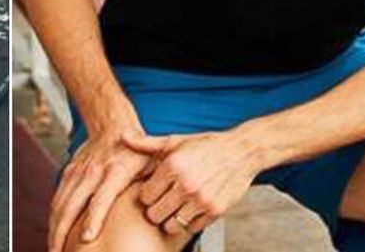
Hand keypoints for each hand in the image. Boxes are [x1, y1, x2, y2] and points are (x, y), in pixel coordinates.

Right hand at [48, 130, 152, 251]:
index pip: (101, 198)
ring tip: (55, 248)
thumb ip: (154, 184)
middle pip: (72, 205)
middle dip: (63, 232)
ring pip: (60, 203)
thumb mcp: (151, 162)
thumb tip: (164, 209)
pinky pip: (58, 196)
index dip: (94, 219)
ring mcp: (78, 171)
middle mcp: (92, 172)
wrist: (110, 121)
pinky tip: (54, 230)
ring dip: (55, 228)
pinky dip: (53, 216)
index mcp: (114, 172)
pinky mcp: (70, 171)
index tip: (87, 239)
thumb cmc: (135, 148)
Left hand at [123, 130, 259, 235]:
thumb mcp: (174, 141)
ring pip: (171, 225)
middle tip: (163, 200)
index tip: (154, 190)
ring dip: (171, 218)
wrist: (241, 152)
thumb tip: (123, 136)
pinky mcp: (215, 211)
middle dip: (156, 209)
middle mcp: (186, 184)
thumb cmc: (205, 145)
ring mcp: (201, 200)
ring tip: (176, 206)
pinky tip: (192, 208)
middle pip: (154, 214)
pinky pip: (192, 228)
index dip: (147, 194)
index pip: (144, 196)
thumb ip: (146, 143)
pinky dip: (190, 221)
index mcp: (172, 165)